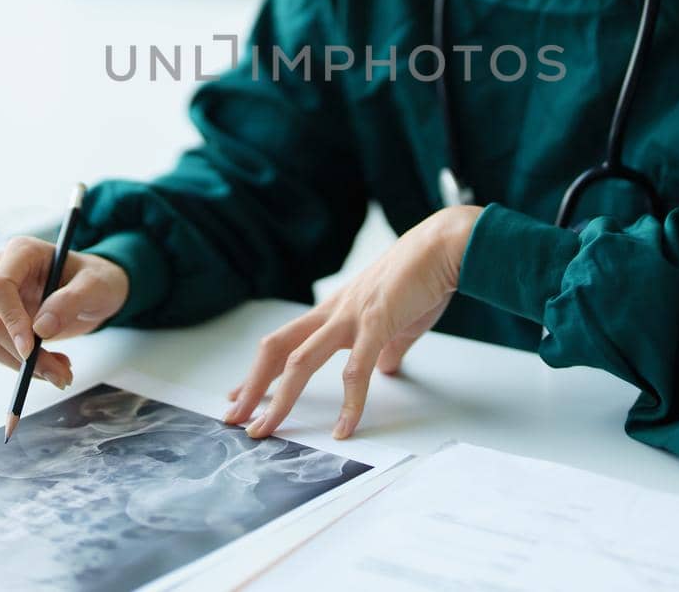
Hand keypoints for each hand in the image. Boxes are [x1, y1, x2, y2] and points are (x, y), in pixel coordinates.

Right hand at [0, 235, 129, 388]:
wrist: (96, 290)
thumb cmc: (98, 278)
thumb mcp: (97, 284)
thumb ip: (72, 300)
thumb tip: (40, 328)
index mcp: (21, 252)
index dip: (10, 320)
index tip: (30, 350)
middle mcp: (0, 272)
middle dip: (25, 356)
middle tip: (62, 375)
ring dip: (26, 367)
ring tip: (62, 371)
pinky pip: (0, 351)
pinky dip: (26, 366)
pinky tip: (53, 363)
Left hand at [223, 205, 481, 439]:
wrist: (444, 247)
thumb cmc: (421, 279)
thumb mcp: (396, 321)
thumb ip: (385, 348)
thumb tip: (383, 370)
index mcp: (334, 313)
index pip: (283, 343)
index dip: (259, 372)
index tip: (239, 396)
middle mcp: (333, 314)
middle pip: (276, 350)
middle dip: (252, 387)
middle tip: (234, 419)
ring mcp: (350, 318)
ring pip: (300, 361)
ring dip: (280, 398)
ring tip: (266, 429)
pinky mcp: (376, 323)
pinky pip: (356, 371)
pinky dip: (349, 403)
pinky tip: (344, 429)